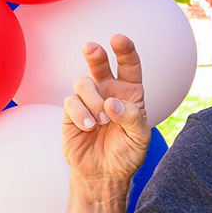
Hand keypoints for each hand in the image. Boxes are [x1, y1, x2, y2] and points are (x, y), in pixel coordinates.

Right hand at [62, 36, 153, 190]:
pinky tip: (88, 127)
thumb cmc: (127, 153)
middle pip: (100, 64)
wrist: (104, 173)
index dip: (125, 51)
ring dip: (92, 100)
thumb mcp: (140, 137)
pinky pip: (71, 101)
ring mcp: (88, 100)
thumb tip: (112, 103)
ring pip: (83, 83)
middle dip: (96, 54)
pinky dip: (80, 113)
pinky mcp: (71, 112)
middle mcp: (108, 92)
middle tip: (91, 48)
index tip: (119, 39)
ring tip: (101, 121)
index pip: (129, 67)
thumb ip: (132, 118)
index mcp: (130, 94)